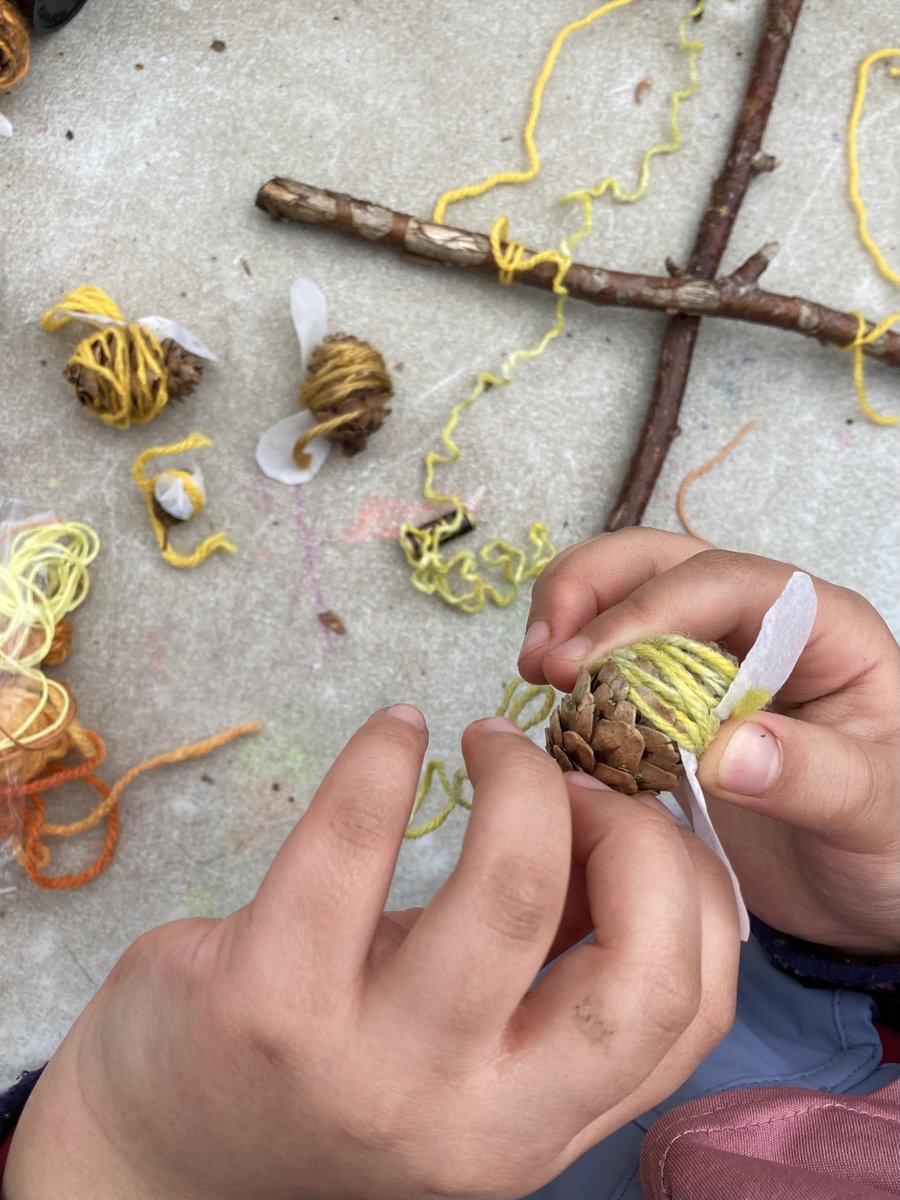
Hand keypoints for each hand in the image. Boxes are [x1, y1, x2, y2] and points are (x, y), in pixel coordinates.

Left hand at [5, 705, 736, 1199]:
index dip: (687, 886)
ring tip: (488, 742)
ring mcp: (371, 1065)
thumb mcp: (462, 1053)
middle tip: (571, 781)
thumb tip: (617, 828)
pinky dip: (386, 756)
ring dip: (521, 780)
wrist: (159, 1161)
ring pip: (509, 890)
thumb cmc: (327, 1083)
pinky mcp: (270, 999)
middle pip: (637, 967)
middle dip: (634, 836)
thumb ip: (548, 969)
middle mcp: (473, 1119)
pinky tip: (394, 731)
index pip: (691, 1012)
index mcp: (538, 1124)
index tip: (626, 824)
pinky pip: (354, 839)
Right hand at [518, 527, 899, 956]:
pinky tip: (552, 713)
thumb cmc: (893, 841)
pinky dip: (570, 675)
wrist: (865, 891)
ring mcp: (708, 661)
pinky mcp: (669, 703)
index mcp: (822, 627)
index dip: (647, 611)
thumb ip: (815, 775)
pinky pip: (609, 665)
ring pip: (623, 596)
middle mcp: (758, 626)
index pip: (723, 582)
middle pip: (657, 562)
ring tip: (535, 675)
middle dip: (588, 591)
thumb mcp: (877, 812)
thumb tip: (726, 747)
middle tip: (542, 658)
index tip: (585, 663)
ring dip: (568, 619)